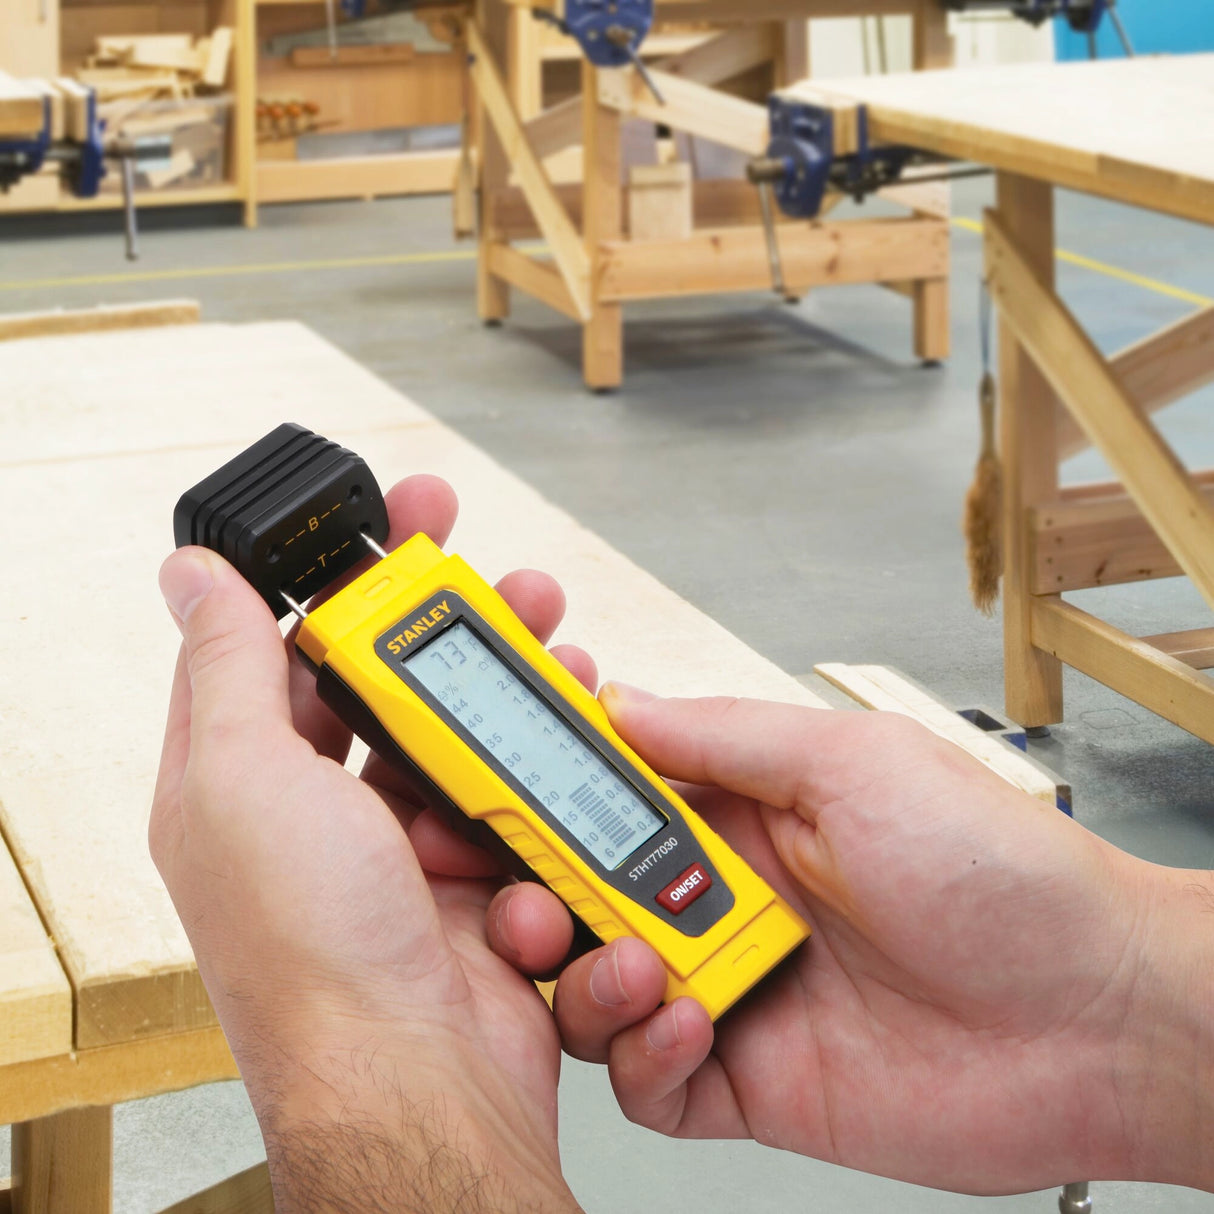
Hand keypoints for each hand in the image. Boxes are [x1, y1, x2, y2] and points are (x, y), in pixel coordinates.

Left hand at [151, 476, 586, 1213]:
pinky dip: (541, 779)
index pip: (286, 644)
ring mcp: (403, 845)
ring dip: (512, 695)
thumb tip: (189, 574)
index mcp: (246, 780)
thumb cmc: (313, 953)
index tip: (395, 522)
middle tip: (505, 581)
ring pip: (465, 736)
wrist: (422, 1080)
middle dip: (453, 626)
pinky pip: (514, 801)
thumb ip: (226, 667)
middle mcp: (323, 811)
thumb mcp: (247, 780)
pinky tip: (557, 765)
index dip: (340, 576)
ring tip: (558, 652)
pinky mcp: (475, 878)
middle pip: (392, 683)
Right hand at [488, 688, 1210, 1193]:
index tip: (482, 772)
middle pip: (582, 887)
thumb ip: (724, 737)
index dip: (541, 778)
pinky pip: (647, 1078)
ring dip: (582, 972)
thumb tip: (620, 704)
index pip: (609, 787)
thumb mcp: (849, 763)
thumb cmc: (994, 871)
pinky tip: (684, 1022)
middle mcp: (722, 896)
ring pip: (595, 982)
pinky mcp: (743, 1077)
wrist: (1092, 1016)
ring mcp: (728, 985)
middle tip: (509, 882)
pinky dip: (640, 1054)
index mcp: (740, 812)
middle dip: (529, 883)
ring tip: (629, 960)